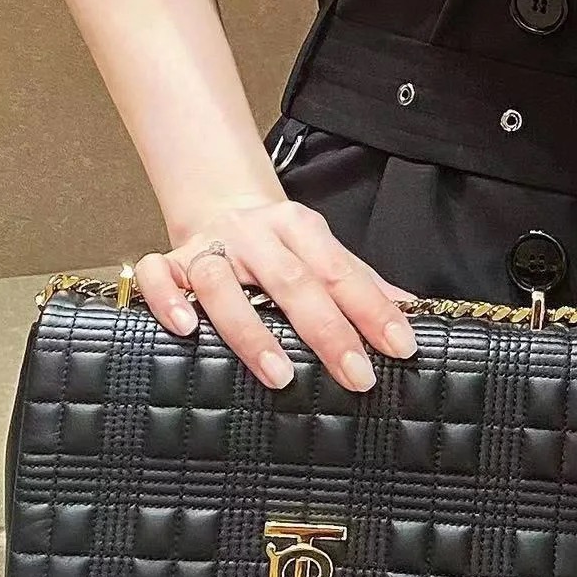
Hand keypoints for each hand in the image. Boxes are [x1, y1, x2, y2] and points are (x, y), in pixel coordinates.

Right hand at [134, 197, 417, 391]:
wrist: (219, 200)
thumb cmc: (280, 244)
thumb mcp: (324, 254)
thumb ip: (363, 284)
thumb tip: (415, 312)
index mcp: (300, 228)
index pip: (341, 271)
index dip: (373, 310)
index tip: (401, 346)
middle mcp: (255, 235)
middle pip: (292, 281)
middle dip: (327, 332)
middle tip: (357, 376)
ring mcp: (208, 246)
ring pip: (223, 283)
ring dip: (251, 330)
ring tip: (281, 374)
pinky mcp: (169, 260)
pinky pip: (161, 275)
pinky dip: (169, 300)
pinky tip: (188, 330)